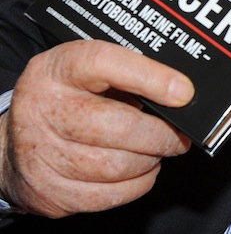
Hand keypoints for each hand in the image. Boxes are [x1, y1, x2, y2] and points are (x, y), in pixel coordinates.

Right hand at [0, 39, 193, 217]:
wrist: (17, 137)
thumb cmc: (69, 97)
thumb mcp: (92, 70)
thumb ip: (132, 73)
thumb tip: (182, 93)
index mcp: (59, 68)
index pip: (106, 64)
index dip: (151, 78)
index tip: (184, 92)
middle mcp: (45, 108)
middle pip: (120, 127)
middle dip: (161, 135)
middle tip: (179, 135)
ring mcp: (42, 153)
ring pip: (117, 166)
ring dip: (150, 160)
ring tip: (156, 150)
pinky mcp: (48, 191)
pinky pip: (108, 196)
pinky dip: (136, 184)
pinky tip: (139, 170)